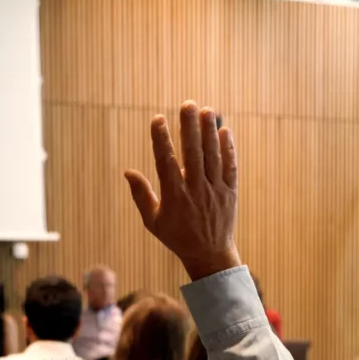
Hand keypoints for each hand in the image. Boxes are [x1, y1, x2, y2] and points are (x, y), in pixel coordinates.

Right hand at [125, 101, 240, 280]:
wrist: (209, 255)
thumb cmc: (177, 237)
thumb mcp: (153, 221)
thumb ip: (141, 195)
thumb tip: (128, 172)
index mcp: (174, 196)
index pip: (166, 162)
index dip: (161, 139)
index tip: (158, 119)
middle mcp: (195, 191)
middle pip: (192, 153)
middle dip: (189, 127)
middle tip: (187, 104)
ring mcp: (215, 191)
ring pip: (212, 156)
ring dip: (210, 132)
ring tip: (207, 110)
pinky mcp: (230, 192)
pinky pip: (230, 167)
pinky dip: (228, 149)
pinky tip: (225, 131)